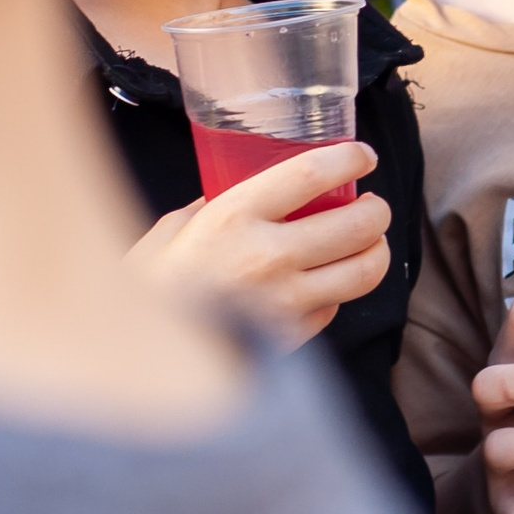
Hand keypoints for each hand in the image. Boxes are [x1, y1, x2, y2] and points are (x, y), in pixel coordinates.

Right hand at [127, 141, 388, 345]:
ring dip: (376, 252)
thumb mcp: (171, 230)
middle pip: (357, 225)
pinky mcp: (292, 338)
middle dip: (377, 211)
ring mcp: (284, 303)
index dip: (349, 159)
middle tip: (373, 206)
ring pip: (364, 272)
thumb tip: (246, 189)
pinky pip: (335, 308)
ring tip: (369, 243)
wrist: (136, 358)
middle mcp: (266, 258)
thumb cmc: (148, 287)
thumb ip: (214, 206)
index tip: (363, 156)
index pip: (311, 174)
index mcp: (232, 218)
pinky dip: (337, 293)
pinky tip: (323, 284)